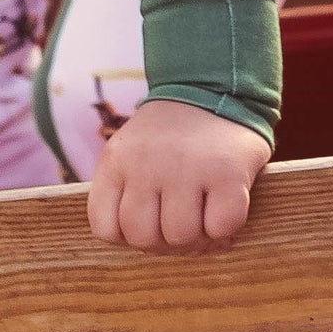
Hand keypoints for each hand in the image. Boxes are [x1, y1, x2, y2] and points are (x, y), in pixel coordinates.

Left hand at [90, 98, 271, 253]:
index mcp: (117, 162)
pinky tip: (226, 210)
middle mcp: (147, 164)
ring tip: (206, 221)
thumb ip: (128, 193)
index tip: (152, 224)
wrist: (214, 85)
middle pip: (144, 237)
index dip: (130, 238)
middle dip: (166, 243)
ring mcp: (187, 167)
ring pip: (181, 236)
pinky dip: (224, 230)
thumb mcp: (132, 153)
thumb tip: (152, 246)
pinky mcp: (227, 173)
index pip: (105, 228)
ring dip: (197, 239)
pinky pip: (221, 226)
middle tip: (183, 227)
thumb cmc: (173, 137)